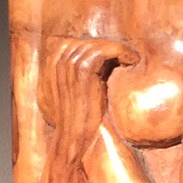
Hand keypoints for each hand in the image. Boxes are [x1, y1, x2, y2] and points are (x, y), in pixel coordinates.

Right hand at [38, 37, 136, 160]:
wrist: (76, 140)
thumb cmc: (78, 123)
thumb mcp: (69, 97)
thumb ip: (72, 79)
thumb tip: (91, 65)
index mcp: (50, 68)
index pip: (74, 44)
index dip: (96, 48)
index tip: (113, 58)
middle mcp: (57, 63)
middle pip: (87, 42)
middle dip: (108, 48)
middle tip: (127, 57)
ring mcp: (69, 65)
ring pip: (98, 44)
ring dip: (118, 50)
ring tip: (131, 59)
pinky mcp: (84, 69)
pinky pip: (106, 49)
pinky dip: (122, 52)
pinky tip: (132, 61)